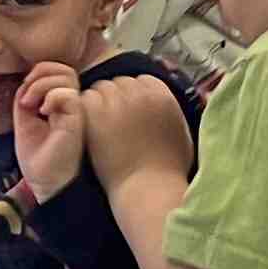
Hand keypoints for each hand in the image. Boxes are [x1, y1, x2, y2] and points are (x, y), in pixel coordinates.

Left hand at [13, 63, 88, 202]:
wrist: (45, 182)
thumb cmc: (39, 157)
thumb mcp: (25, 120)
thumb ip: (27, 97)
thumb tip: (28, 80)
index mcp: (62, 103)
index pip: (57, 72)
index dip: (38, 73)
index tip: (24, 96)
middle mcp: (73, 104)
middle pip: (64, 68)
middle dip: (39, 74)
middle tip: (27, 97)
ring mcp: (78, 110)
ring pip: (67, 76)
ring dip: (41, 85)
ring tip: (32, 105)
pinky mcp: (79, 118)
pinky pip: (68, 94)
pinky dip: (51, 97)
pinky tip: (43, 113)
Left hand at [80, 72, 193, 190]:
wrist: (148, 188)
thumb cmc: (168, 169)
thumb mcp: (181, 132)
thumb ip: (170, 111)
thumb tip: (161, 103)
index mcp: (162, 95)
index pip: (142, 81)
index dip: (136, 96)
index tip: (133, 113)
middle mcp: (140, 93)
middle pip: (121, 82)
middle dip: (118, 98)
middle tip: (114, 121)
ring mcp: (117, 102)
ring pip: (101, 88)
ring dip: (100, 103)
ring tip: (102, 126)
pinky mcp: (95, 113)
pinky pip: (86, 98)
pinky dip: (86, 110)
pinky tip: (91, 128)